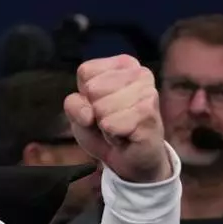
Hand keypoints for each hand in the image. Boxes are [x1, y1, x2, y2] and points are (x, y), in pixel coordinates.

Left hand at [65, 55, 170, 182]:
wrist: (132, 159)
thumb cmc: (106, 128)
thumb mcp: (80, 112)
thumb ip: (74, 104)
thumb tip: (88, 114)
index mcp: (123, 64)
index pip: (85, 72)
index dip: (85, 95)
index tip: (100, 105)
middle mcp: (140, 73)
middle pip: (92, 89)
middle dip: (95, 111)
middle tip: (112, 119)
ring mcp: (148, 93)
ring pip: (101, 108)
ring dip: (105, 125)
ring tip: (120, 127)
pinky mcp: (149, 114)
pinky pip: (111, 125)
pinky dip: (112, 136)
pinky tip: (126, 136)